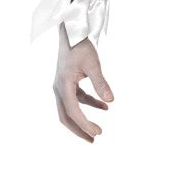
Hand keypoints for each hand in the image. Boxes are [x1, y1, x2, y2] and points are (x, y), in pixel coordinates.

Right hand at [53, 23, 114, 140]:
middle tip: (93, 140)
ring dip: (83, 120)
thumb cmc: (81, 45)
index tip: (98, 133)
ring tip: (97, 132)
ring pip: (70, 109)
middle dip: (79, 130)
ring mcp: (62, 85)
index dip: (84, 124)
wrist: (73, 30)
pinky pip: (77, 99)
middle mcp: (59, 88)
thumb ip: (101, 83)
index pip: (73, 111)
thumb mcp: (93, 64)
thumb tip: (111, 101)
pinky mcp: (68, 82)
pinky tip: (105, 107)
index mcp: (63, 84)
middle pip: (65, 116)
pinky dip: (89, 104)